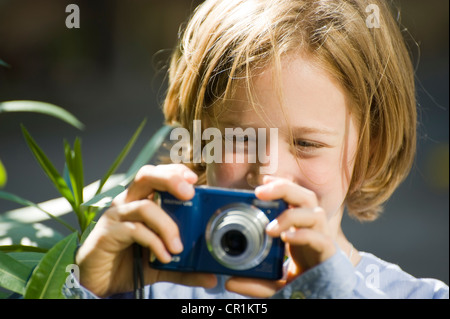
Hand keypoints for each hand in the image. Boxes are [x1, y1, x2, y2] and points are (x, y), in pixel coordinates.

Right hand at [75, 164, 216, 296]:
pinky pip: (134, 230)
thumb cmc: (129, 263)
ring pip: (144, 206)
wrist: (98, 282)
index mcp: (141, 200)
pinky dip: (153, 242)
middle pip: (147, 176)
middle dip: (170, 180)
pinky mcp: (107, 233)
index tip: (194, 180)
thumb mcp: (163, 265)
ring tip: (178, 247)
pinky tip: (164, 257)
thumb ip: (185, 268)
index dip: (175, 172)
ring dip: (167, 226)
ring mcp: (116, 216)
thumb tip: (210, 277)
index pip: (158, 175)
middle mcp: (128, 202)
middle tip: (190, 194)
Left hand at [225, 176, 335, 296]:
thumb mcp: (272, 280)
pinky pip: (320, 239)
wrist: (323, 300)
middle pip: (305, 196)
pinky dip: (303, 235)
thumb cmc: (300, 283)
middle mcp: (312, 228)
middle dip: (284, 188)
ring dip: (291, 215)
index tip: (261, 181)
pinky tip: (287, 238)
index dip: (281, 185)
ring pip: (315, 213)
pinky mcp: (328, 254)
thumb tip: (230, 282)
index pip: (294, 197)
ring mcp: (322, 239)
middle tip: (260, 192)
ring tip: (270, 228)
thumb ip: (254, 281)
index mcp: (300, 226)